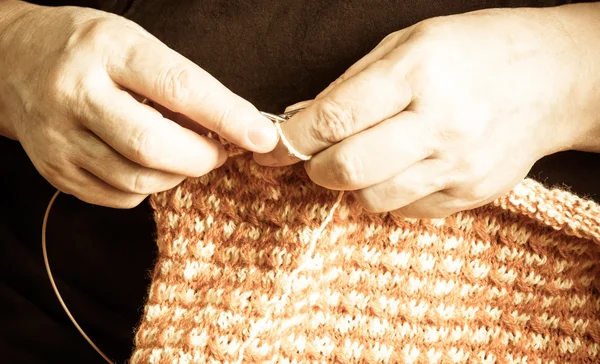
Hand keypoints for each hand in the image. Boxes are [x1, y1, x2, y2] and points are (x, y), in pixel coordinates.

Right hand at [0, 1, 277, 207]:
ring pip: (139, 180)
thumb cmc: (89, 49)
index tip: (261, 135)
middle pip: (154, 146)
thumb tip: (233, 128)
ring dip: (178, 174)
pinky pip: (120, 197)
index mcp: (107, 50)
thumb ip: (182, 86)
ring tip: (182, 153)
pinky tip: (146, 163)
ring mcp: (59, 138)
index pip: (179, 88)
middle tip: (218, 150)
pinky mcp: (56, 171)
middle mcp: (76, 93)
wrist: (13, 61)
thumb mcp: (136, 44)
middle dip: (202, 157)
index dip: (227, 117)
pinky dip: (148, 186)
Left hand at [254, 5, 599, 217]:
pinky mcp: (471, 194)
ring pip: (373, 198)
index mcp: (418, 73)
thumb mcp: (408, 44)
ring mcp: (458, 165)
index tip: (275, 146)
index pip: (335, 119)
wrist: (552, 80)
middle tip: (316, 156)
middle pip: (349, 169)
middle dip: (316, 168)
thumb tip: (300, 118)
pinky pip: (407, 210)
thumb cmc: (473, 52)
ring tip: (365, 157)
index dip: (293, 138)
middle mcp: (440, 124)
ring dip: (353, 184)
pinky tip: (402, 168)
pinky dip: (390, 194)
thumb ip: (350, 85)